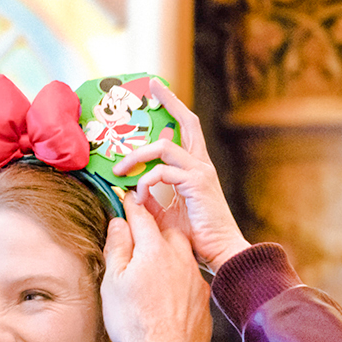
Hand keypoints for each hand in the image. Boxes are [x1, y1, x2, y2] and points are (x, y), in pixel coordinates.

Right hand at [101, 194, 211, 341]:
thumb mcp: (114, 283)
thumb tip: (119, 223)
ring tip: (152, 264)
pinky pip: (189, 276)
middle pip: (165, 231)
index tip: (126, 196)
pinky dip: (177, 276)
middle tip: (138, 231)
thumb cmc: (135, 322)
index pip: (141, 216)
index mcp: (154, 249)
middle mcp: (179, 257)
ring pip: (180, 253)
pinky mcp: (203, 296)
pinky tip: (166, 291)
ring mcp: (194, 277)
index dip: (131, 205)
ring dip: (167, 252)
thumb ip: (118, 248)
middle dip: (152, 228)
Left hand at [111, 82, 249, 273]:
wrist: (221, 253)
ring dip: (138, 155)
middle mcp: (201, 164)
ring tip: (120, 170)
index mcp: (196, 169)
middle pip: (188, 122)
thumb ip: (152, 200)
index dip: (174, 108)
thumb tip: (132, 192)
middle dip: (169, 102)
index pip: (186, 130)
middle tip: (152, 87)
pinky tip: (138, 195)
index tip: (159, 92)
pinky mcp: (197, 183)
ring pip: (164, 147)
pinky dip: (145, 181)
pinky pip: (162, 172)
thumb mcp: (167, 215)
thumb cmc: (197, 238)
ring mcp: (200, 172)